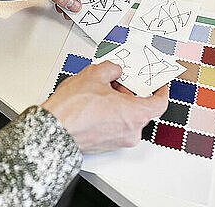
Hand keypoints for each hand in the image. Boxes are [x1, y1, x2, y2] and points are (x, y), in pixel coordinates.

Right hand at [41, 61, 169, 153]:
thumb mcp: (95, 74)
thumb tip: (114, 70)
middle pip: (140, 109)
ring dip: (118, 104)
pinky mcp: (105, 146)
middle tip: (116, 82)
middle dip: (129, 93)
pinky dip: (109, 115)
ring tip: (98, 92)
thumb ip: (111, 68)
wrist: (53, 130)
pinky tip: (93, 105)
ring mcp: (118, 141)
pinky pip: (115, 127)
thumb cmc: (73, 110)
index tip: (159, 85)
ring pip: (126, 118)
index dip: (161, 91)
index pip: (160, 103)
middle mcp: (131, 132)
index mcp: (136, 115)